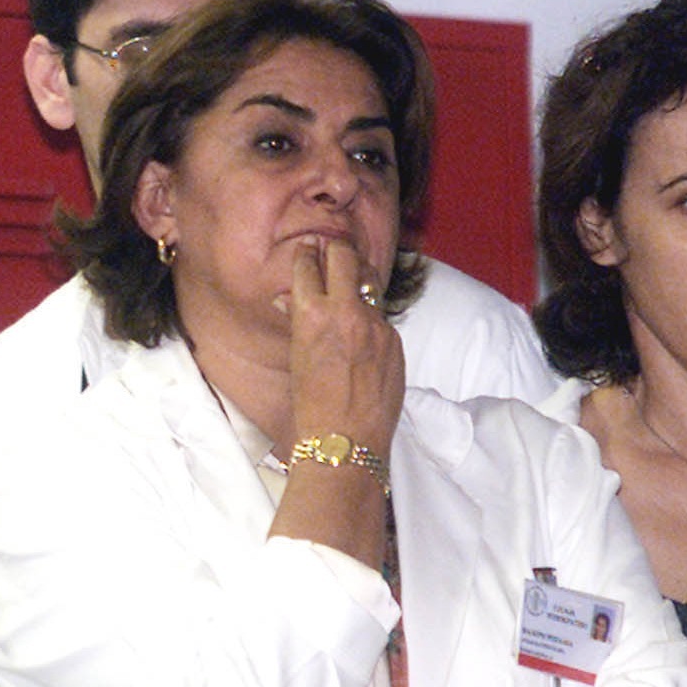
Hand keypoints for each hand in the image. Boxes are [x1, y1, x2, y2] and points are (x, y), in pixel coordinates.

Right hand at [284, 236, 403, 457]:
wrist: (346, 440)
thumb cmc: (311, 405)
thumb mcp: (296, 358)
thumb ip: (299, 322)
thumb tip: (291, 300)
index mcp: (312, 316)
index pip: (308, 267)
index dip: (306, 254)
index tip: (307, 248)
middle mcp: (346, 313)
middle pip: (345, 256)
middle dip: (336, 248)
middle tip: (332, 246)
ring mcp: (376, 325)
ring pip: (369, 281)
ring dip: (357, 275)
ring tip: (351, 274)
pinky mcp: (394, 340)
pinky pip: (380, 316)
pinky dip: (369, 316)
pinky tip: (361, 329)